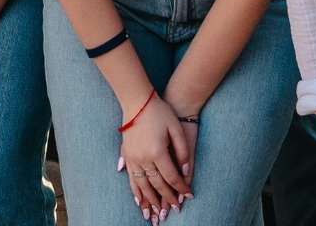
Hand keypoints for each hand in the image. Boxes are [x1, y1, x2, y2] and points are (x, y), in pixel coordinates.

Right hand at [120, 93, 191, 216]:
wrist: (138, 101)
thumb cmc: (160, 112)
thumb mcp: (176, 128)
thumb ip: (183, 150)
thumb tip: (184, 170)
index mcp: (157, 151)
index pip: (171, 177)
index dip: (180, 188)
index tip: (188, 196)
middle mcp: (143, 158)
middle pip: (157, 185)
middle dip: (166, 199)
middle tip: (174, 210)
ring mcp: (133, 157)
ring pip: (142, 185)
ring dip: (149, 201)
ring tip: (153, 214)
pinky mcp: (126, 155)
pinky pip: (131, 179)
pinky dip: (136, 191)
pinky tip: (138, 200)